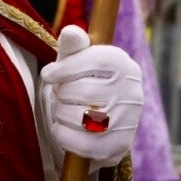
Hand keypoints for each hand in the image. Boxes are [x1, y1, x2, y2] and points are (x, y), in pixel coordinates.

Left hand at [39, 25, 142, 165]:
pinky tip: (65, 127)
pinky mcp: (117, 148)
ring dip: (60, 113)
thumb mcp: (77, 58)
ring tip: (64, 108)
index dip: (64, 68)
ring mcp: (128, 123)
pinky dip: (62, 134)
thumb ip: (73, 44)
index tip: (48, 74)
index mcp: (123, 65)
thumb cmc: (83, 79)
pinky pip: (78, 143)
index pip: (93, 61)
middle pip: (81, 91)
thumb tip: (71, 32)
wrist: (101, 117)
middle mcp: (132, 93)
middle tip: (61, 93)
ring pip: (78, 118)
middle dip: (61, 92)